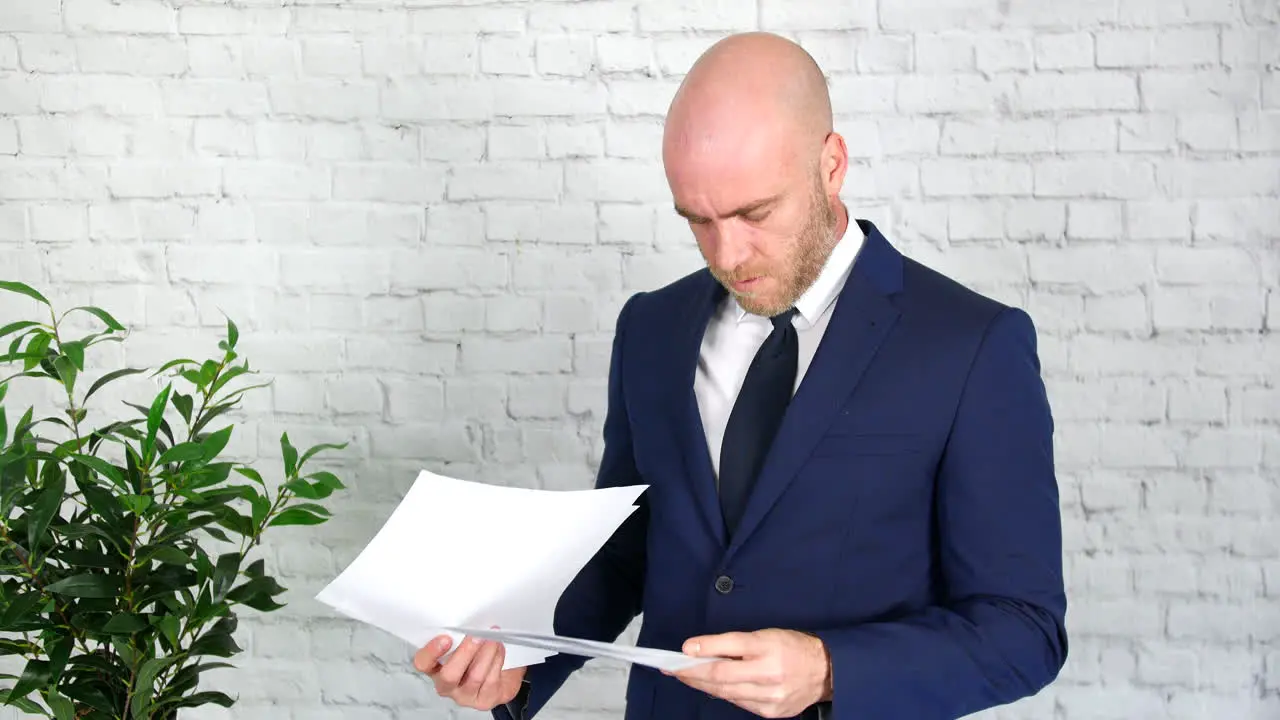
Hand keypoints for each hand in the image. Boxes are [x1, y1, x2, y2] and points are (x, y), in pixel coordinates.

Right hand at [413, 633, 526, 710]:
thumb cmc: (479, 654)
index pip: (423, 663)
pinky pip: (491, 680)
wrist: (503, 673)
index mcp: (435, 668)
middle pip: (449, 675)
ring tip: (494, 638)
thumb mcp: (465, 642)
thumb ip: (460, 634)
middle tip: (477, 635)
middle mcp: (446, 685)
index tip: (445, 638)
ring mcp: (465, 695)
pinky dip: (497, 660)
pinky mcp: (485, 700)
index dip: (431, 652)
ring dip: (486, 653)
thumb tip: (468, 618)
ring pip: (474, 676)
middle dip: (465, 653)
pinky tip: (499, 649)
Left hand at [665, 628, 830, 717]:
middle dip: (693, 673)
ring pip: (727, 692)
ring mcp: (770, 697)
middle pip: (722, 675)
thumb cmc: (792, 648)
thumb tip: (700, 650)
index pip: (730, 646)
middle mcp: (769, 673)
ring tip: (686, 677)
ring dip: (703, 685)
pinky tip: (712, 688)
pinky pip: (739, 703)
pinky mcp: (771, 712)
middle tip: (673, 669)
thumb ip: (734, 643)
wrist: (825, 672)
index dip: (704, 648)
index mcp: (769, 647)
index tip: (683, 649)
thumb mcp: (766, 635)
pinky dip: (723, 694)